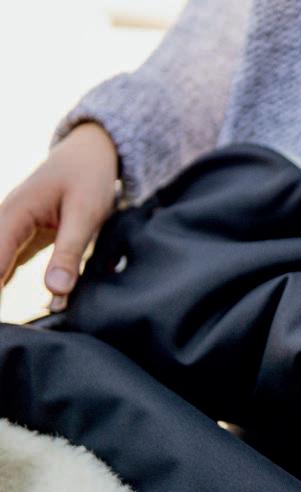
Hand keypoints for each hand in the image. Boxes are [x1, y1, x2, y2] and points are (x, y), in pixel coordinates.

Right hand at [0, 122, 117, 308]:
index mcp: (14, 214)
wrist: (92, 153)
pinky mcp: (23, 239)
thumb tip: (56, 291)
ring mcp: (11, 231)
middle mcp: (5, 222)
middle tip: (4, 330)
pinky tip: (13, 311)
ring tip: (6, 326)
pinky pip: (8, 266)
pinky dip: (5, 283)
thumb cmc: (89, 177)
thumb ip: (70, 251)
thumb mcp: (86, 213)